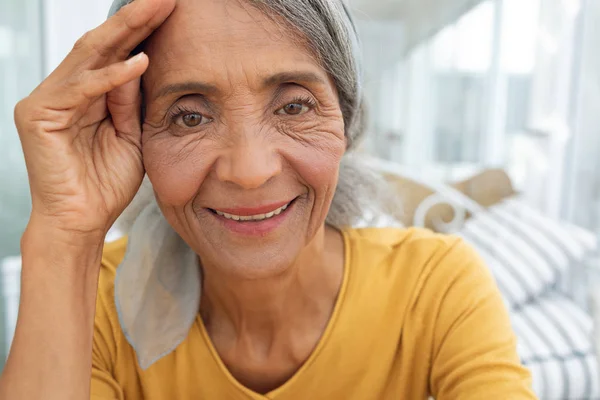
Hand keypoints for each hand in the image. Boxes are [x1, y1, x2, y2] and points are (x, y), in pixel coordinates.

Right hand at [14, 0, 174, 238]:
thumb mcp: (131, 136)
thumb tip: (140, 63)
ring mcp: (47, 100)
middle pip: (101, 45)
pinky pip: (80, 89)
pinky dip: (110, 76)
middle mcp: (63, 91)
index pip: (114, 53)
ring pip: (87, 56)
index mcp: (84, 95)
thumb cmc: (106, 184)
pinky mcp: (39, 115)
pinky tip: (139, 61)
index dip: (142, 30)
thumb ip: (130, 102)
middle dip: (135, 19)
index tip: (172, 10)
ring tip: (155, 10)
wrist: (83, 221)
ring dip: (124, 33)